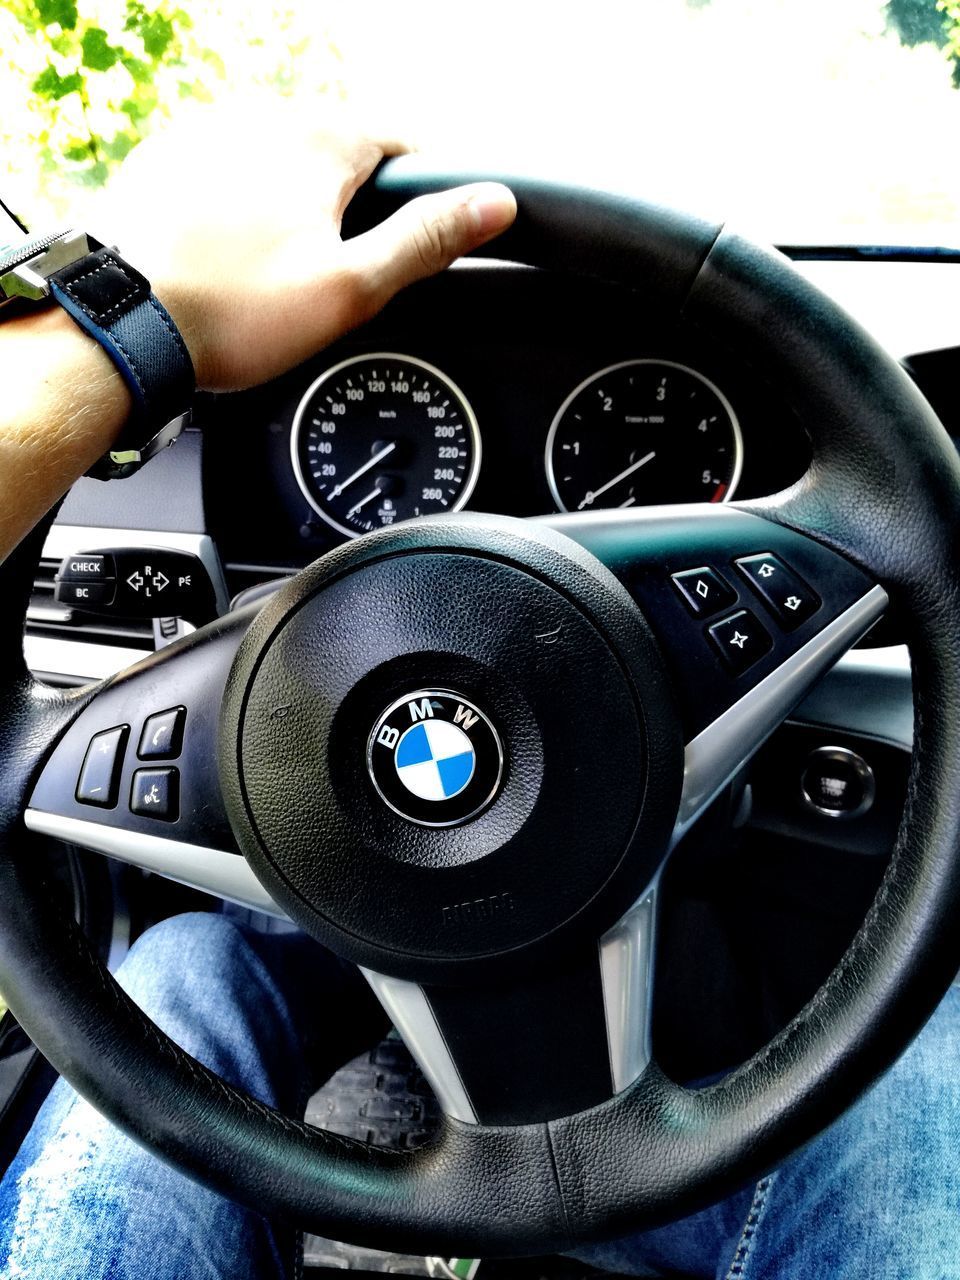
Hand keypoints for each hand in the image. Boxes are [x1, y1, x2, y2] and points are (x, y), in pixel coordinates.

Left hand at [99, 99, 516, 390]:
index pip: (407, 142)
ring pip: (286, 164)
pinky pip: (234, 177)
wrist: (117, 321)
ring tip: (289, 279)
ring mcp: (208, 135)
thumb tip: (492, 204)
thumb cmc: (232, 311)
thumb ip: (427, 240)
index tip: (440, 225)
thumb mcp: (351, 287)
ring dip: (304, 208)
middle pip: (344, 153)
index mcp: (318, 140)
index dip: (434, 186)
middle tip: (356, 273)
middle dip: (362, 206)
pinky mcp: (168, 162)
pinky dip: (250, 211)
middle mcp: (261, 118)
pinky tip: (240, 265)